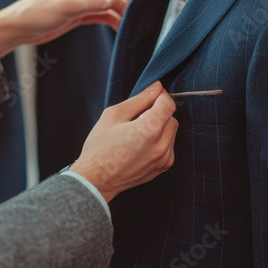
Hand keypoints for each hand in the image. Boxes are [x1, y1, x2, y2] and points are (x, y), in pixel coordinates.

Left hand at [0, 0, 137, 57]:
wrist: (17, 28)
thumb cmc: (35, 14)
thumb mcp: (65, 9)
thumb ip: (91, 4)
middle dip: (129, 3)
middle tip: (144, 16)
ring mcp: (81, 2)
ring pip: (108, 6)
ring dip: (121, 14)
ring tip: (135, 26)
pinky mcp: (77, 15)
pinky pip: (100, 15)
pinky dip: (111, 21)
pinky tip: (120, 30)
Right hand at [68, 81, 177, 202]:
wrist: (96, 179)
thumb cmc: (100, 146)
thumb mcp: (114, 115)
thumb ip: (139, 99)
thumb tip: (156, 87)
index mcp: (150, 130)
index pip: (168, 104)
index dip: (160, 95)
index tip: (152, 94)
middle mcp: (161, 145)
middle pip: (171, 117)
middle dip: (159, 112)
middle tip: (139, 115)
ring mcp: (164, 159)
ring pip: (171, 132)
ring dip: (160, 126)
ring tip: (137, 131)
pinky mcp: (163, 167)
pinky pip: (168, 146)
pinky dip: (159, 140)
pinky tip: (141, 144)